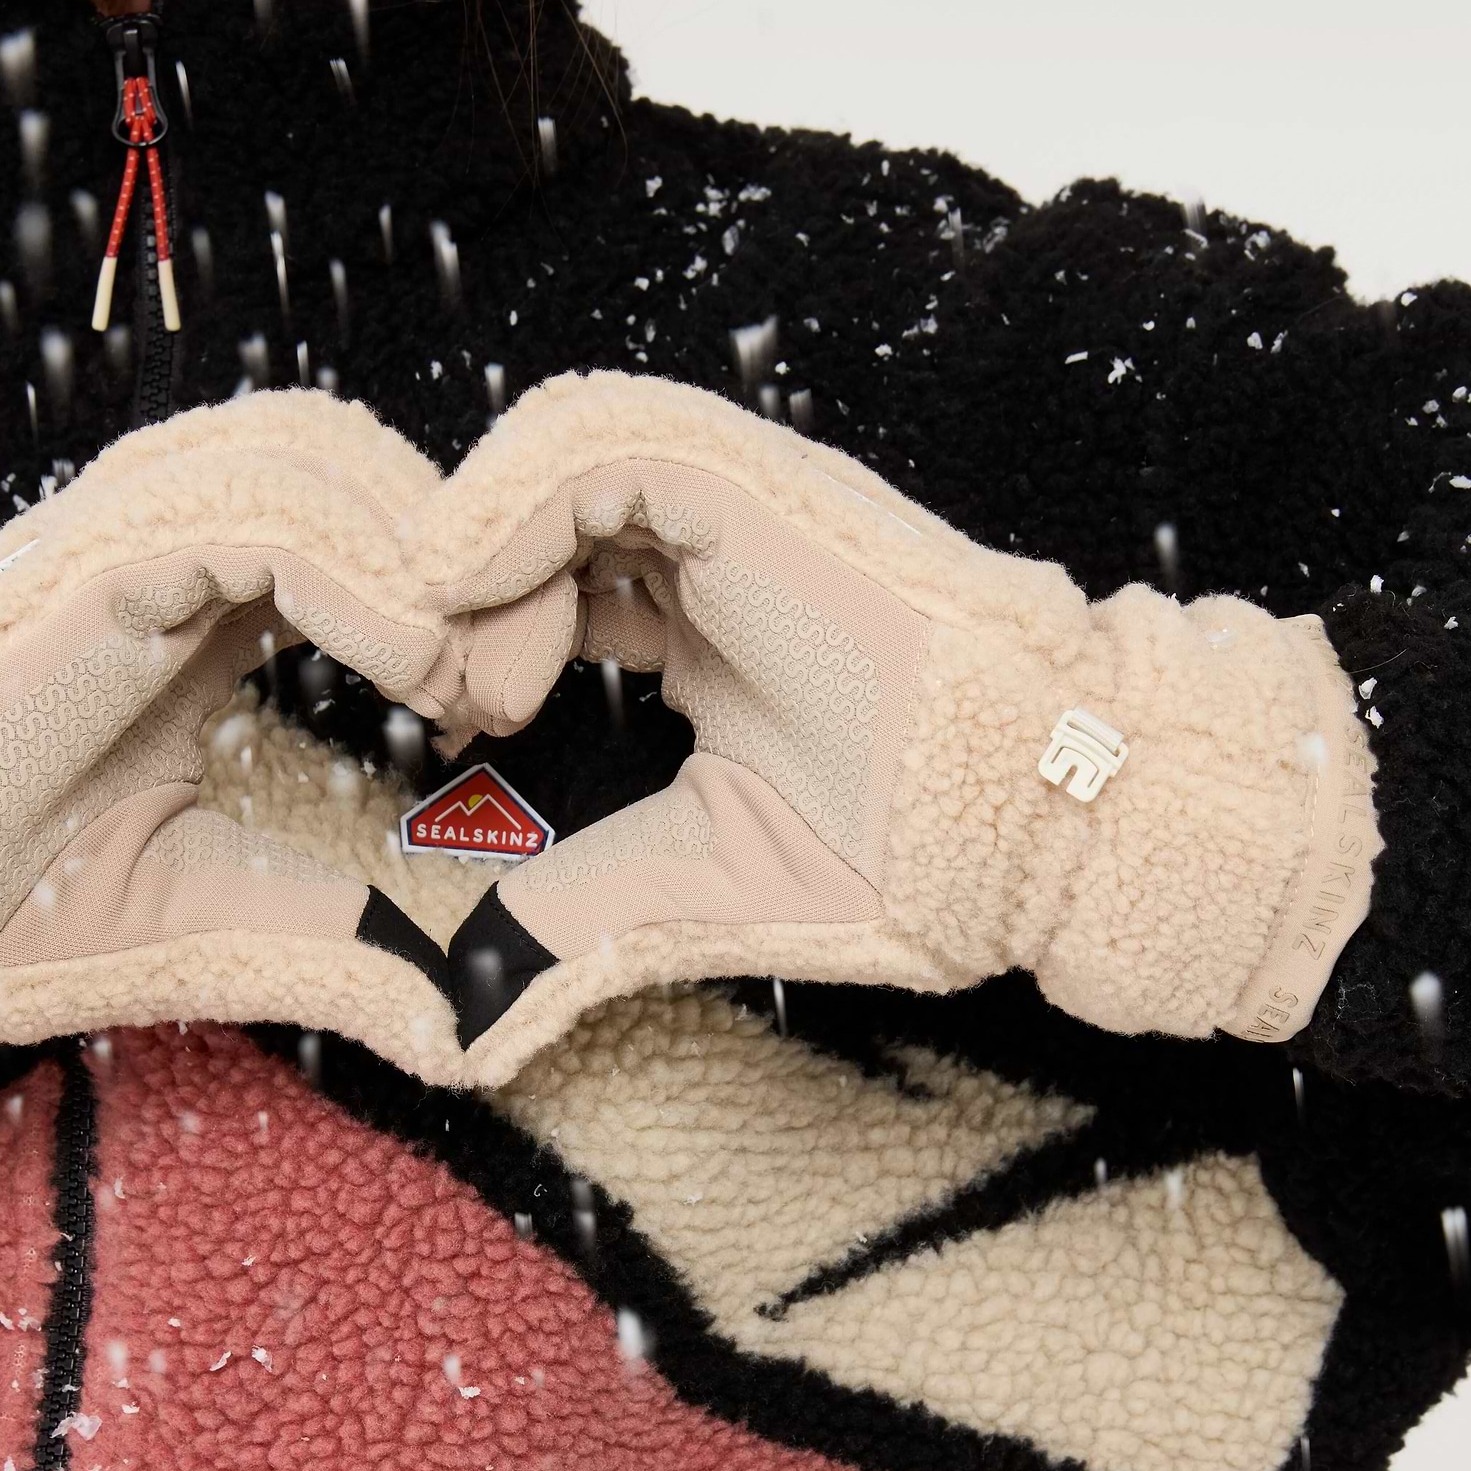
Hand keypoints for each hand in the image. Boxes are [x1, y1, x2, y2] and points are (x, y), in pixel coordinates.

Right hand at [0, 391, 464, 1152]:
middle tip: (522, 677)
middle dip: (463, 548)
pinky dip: (355, 578)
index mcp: (207, 600)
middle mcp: (173, 543)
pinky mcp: (97, 570)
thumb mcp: (219, 908)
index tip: (521, 688)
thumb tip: (460, 1016)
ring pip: (318, 458)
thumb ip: (339, 927)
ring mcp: (127, 540)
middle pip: (360, 461)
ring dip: (423, 558)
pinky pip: (256, 523)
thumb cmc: (14, 901)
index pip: (367, 519)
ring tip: (472, 682)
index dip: (460, 581)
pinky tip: (413, 666)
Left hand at [415, 373, 1380, 1075]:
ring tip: (476, 680)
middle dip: (456, 599)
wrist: (1031, 831)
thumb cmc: (902, 859)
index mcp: (699, 638)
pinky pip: (592, 448)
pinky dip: (507, 508)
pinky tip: (472, 595)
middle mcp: (706, 564)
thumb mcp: (689, 884)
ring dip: (475, 560)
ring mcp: (728, 518)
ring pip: (545, 464)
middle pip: (530, 521)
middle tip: (439, 699)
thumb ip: (569, 911)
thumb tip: (458, 1022)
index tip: (452, 724)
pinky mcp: (748, 490)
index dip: (476, 637)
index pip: (548, 589)